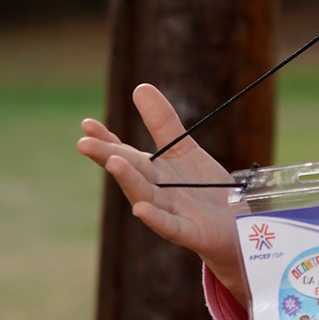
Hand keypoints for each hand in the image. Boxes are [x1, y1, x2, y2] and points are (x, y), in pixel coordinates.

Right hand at [76, 83, 247, 304]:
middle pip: (131, 172)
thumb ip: (162, 122)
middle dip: (108, 157)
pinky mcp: (190, 232)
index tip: (86, 124)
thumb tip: (139, 87)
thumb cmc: (204, 189)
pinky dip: (155, 218)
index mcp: (153, 172)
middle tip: (84, 144)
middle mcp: (156, 192)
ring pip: (146, 196)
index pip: (125, 153)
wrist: (234, 226)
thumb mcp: (184, 149)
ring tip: (114, 162)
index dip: (106, 139)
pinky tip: (141, 209)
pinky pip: (170, 226)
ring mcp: (171, 213)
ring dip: (129, 181)